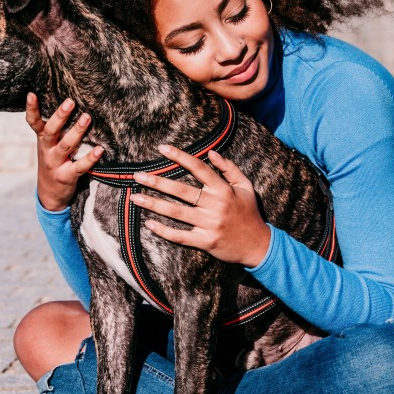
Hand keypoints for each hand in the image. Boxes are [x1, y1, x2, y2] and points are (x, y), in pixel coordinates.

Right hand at [26, 92, 103, 211]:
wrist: (49, 194)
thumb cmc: (53, 162)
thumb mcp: (48, 146)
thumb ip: (54, 129)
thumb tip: (68, 102)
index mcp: (42, 140)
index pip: (33, 123)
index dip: (31, 109)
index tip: (32, 94)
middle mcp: (46, 150)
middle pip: (51, 131)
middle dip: (60, 116)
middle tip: (70, 101)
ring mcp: (55, 164)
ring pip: (65, 145)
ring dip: (77, 131)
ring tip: (87, 117)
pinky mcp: (66, 176)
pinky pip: (79, 166)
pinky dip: (90, 158)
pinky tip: (100, 150)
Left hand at [130, 146, 270, 266]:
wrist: (258, 245)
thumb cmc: (249, 213)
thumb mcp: (246, 187)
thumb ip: (229, 168)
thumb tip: (211, 152)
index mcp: (223, 190)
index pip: (199, 168)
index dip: (180, 157)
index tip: (162, 148)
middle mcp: (215, 205)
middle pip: (181, 191)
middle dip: (157, 182)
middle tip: (138, 175)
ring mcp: (209, 224)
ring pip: (176, 212)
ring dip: (154, 204)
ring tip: (135, 197)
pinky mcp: (205, 241)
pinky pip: (180, 236)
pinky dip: (164, 231)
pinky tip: (149, 224)